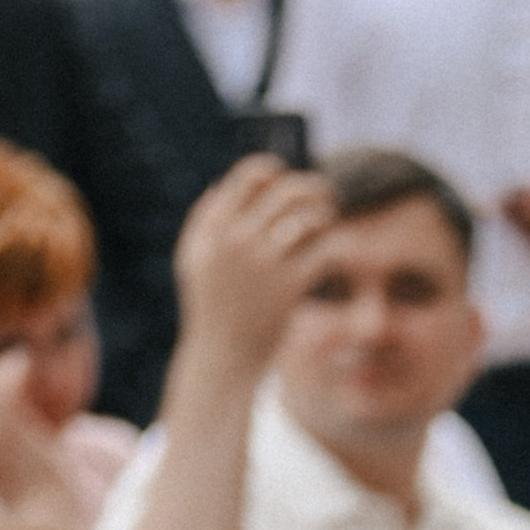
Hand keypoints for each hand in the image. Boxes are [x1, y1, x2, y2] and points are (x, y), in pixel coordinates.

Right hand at [175, 155, 337, 380]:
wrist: (223, 357)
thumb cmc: (210, 307)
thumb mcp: (192, 259)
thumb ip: (203, 219)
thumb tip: (220, 184)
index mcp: (215, 225)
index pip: (252, 175)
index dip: (276, 172)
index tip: (288, 181)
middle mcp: (239, 238)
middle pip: (288, 190)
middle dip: (314, 188)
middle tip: (328, 195)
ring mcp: (265, 262)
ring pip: (310, 216)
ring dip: (327, 215)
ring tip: (331, 222)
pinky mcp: (290, 286)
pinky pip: (325, 249)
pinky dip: (336, 245)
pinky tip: (335, 251)